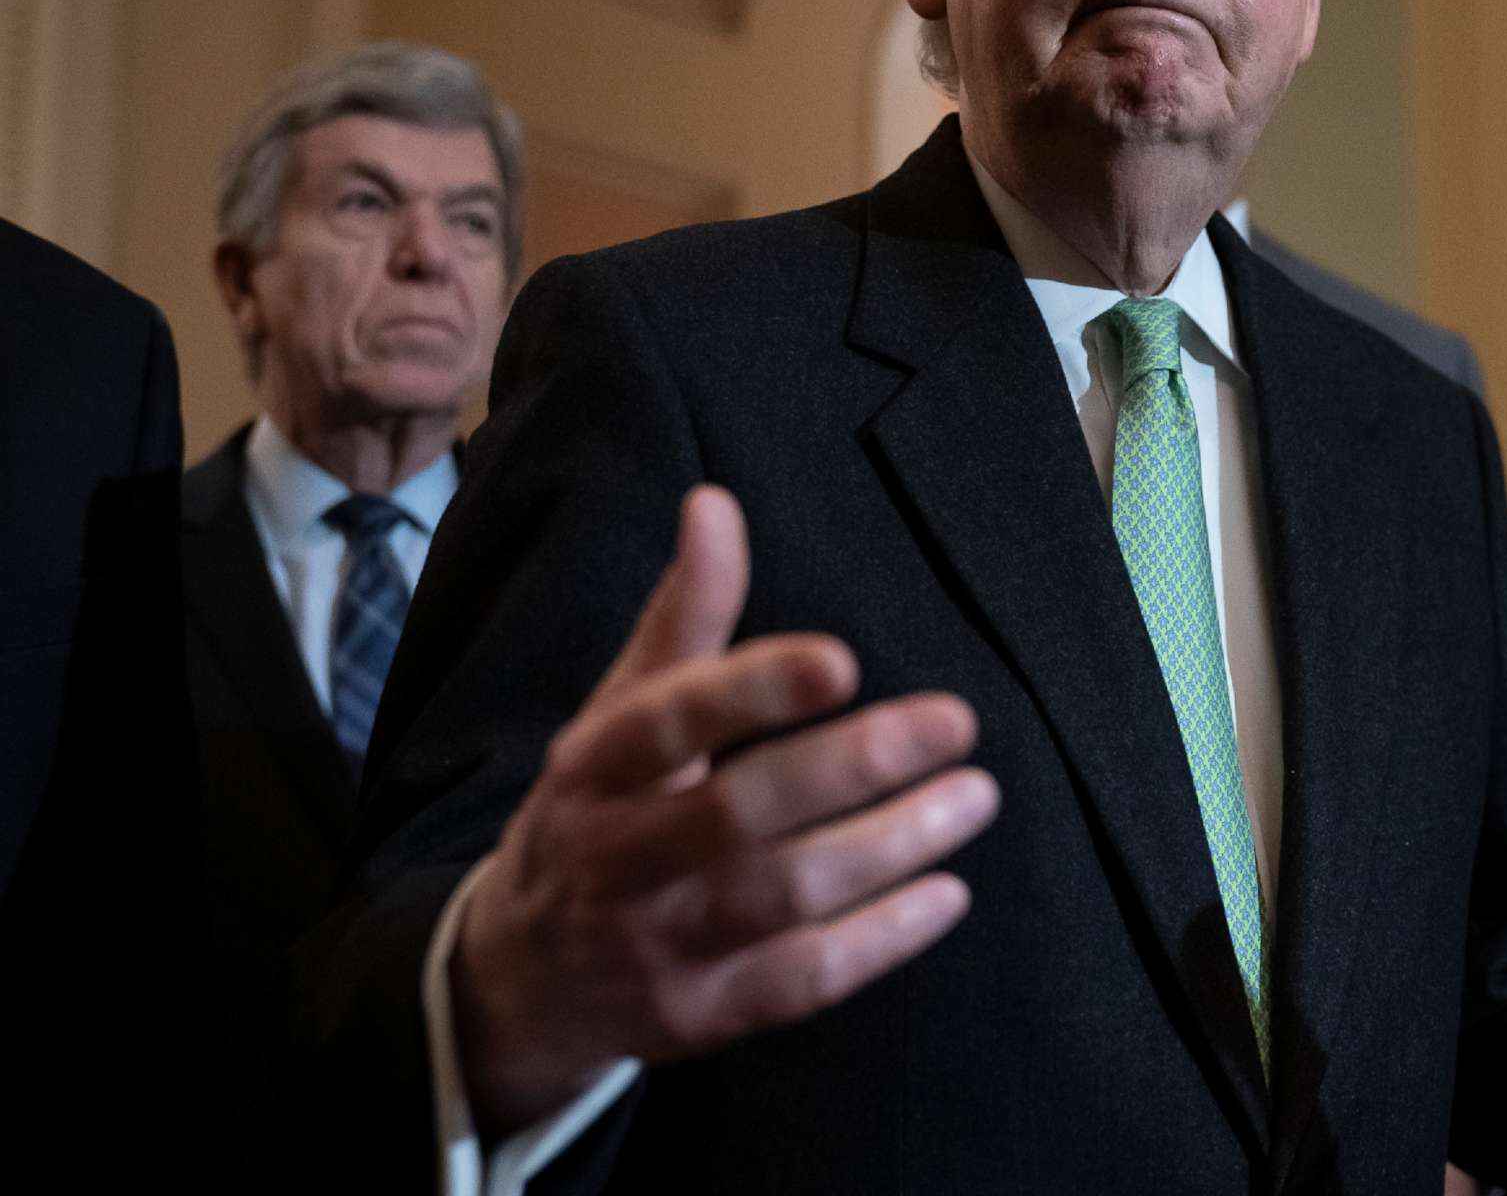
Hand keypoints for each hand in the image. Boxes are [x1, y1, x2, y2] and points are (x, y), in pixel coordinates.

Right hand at [451, 486, 999, 1133]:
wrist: (519, 977)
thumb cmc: (599, 811)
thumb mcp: (619, 712)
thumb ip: (683, 616)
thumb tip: (714, 503)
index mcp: (593, 767)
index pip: (667, 721)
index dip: (752, 690)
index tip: (842, 658)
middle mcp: (616, 857)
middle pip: (738, 812)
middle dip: (855, 767)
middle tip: (958, 721)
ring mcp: (654, 944)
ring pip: (781, 896)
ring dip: (889, 847)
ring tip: (975, 796)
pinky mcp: (695, 1016)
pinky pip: (796, 982)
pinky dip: (876, 942)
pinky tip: (947, 895)